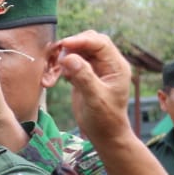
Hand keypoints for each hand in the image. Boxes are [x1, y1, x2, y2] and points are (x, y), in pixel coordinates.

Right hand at [57, 31, 133, 145]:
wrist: (104, 133)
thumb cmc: (104, 118)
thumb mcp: (95, 98)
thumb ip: (83, 77)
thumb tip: (69, 57)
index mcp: (116, 66)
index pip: (100, 43)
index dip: (82, 41)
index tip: (64, 44)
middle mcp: (108, 64)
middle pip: (91, 42)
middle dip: (74, 45)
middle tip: (58, 54)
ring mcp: (97, 68)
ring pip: (81, 50)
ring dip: (67, 54)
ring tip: (57, 66)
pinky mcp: (86, 74)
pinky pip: (74, 61)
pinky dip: (65, 64)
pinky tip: (60, 75)